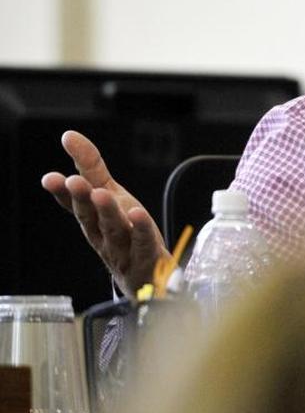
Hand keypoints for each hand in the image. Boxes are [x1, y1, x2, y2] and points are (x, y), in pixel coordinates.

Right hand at [41, 130, 170, 293]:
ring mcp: (123, 247)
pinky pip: (143, 242)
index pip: (73, 204)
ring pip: (113, 229)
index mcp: (91, 219)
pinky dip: (141, 228)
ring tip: (101, 194)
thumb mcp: (110, 194)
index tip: (50, 178)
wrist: (146, 276)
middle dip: (81, 199)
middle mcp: (103, 234)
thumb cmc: (125, 231)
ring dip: (106, 211)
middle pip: (90, 216)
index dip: (61, 192)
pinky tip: (137, 214)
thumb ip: (91, 167)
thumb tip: (69, 136)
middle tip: (74, 182)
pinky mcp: (146, 256)